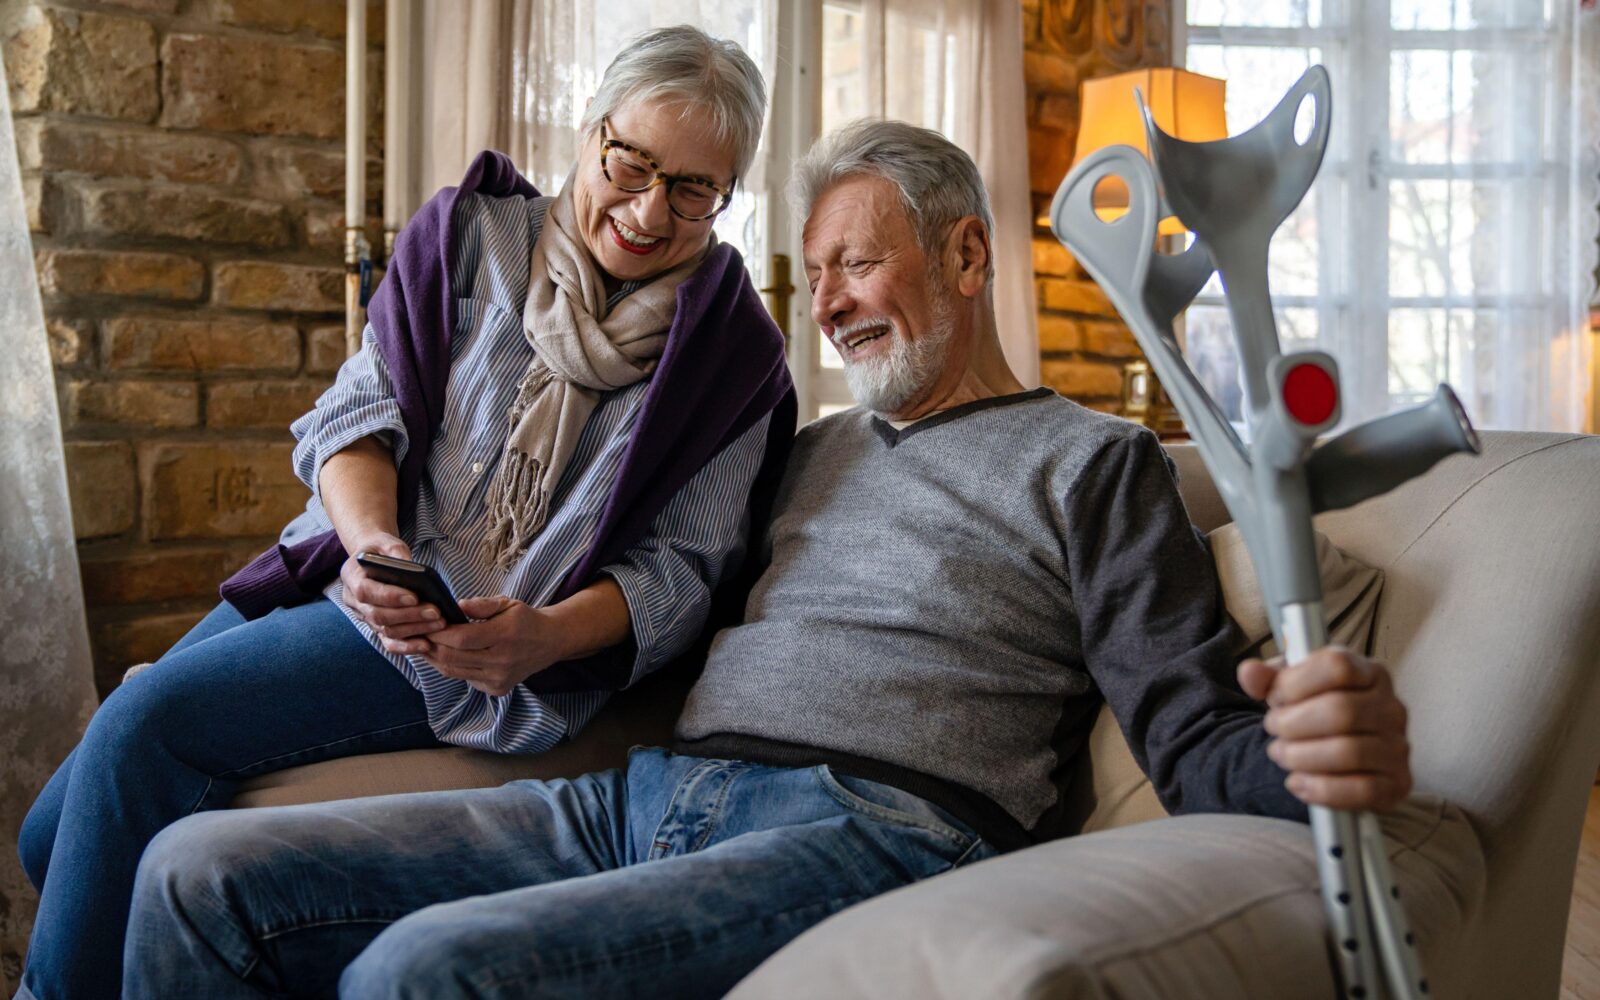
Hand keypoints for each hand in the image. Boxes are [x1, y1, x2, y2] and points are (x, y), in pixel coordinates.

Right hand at [338, 533, 448, 650]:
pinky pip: (389, 643)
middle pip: (379, 615)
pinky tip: (427, 644)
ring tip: (439, 623)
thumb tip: (410, 565)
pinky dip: (407, 646)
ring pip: (386, 630)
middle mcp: (354, 601)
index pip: (366, 591)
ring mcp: (365, 617)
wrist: (373, 561)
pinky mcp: (377, 628)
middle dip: (409, 615)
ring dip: (414, 629)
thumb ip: (395, 551)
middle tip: (435, 612)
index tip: (414, 597)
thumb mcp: (386, 543)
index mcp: (351, 577)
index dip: (389, 596)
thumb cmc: (381, 550)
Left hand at [416, 596, 561, 697]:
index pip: (461, 638)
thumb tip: (456, 605)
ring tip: (428, 644)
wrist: (549, 642)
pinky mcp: (497, 689)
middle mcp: (502, 661)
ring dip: (436, 658)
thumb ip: (481, 604)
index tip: (427, 624)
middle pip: (452, 657)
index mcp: (505, 635)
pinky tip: (450, 655)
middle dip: (431, 645)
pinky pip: (465, 679)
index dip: (439, 633)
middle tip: (420, 634)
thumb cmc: (525, 620)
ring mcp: (499, 678)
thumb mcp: (507, 603)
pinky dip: (453, 667)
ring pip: (453, 671)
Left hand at [1238, 646, 1411, 811]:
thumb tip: (1250, 673)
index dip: (1296, 682)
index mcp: (1370, 673)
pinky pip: (1362, 790)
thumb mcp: (1291, 688)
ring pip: (1348, 752)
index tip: (1274, 696)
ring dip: (1301, 756)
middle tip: (1272, 730)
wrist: (1341, 753)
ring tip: (1281, 754)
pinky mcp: (1397, 784)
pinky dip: (1321, 789)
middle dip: (1292, 723)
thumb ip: (1267, 678)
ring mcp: (1398, 747)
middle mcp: (1392, 707)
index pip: (1338, 666)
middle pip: (1341, 711)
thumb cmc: (1315, 711)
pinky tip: (1297, 783)